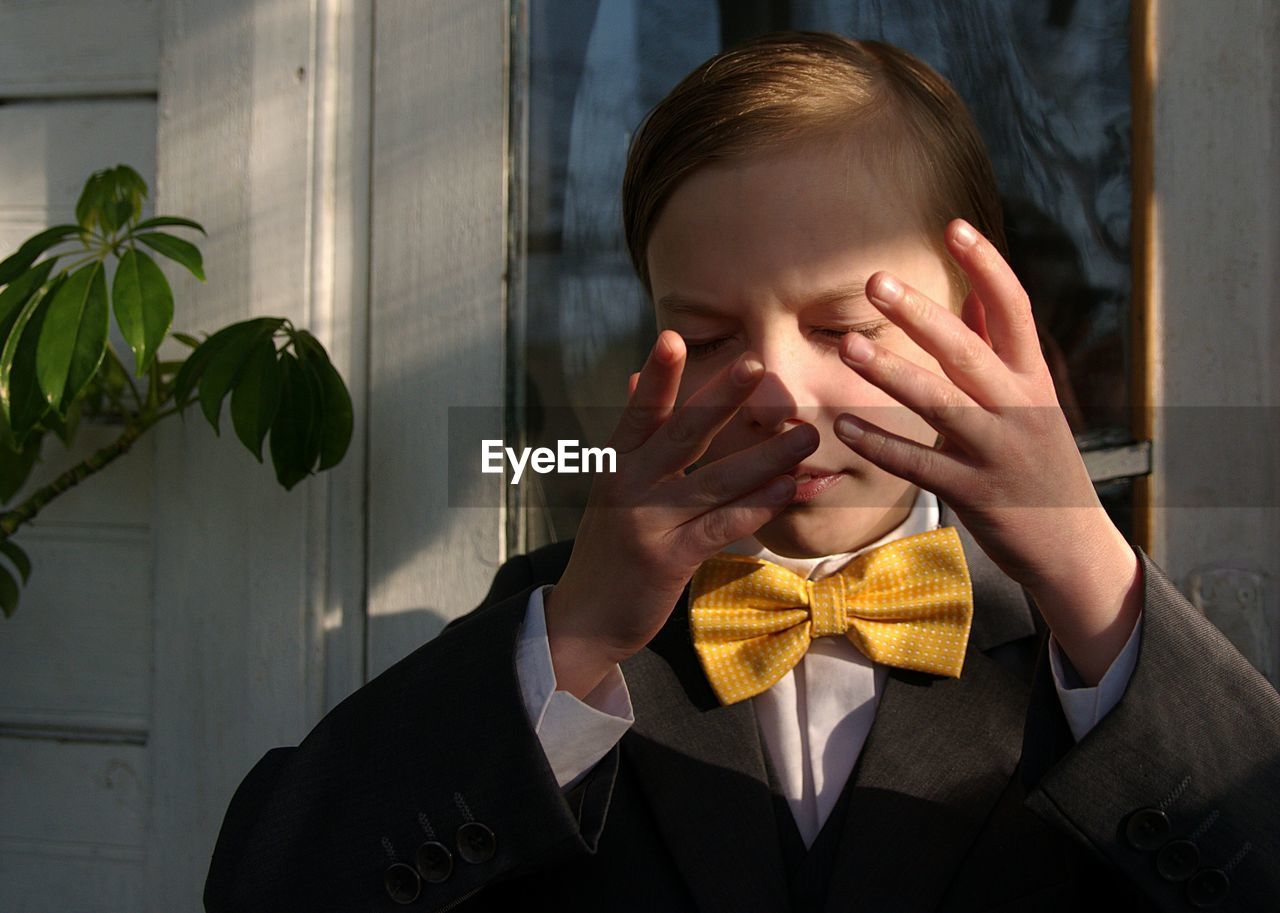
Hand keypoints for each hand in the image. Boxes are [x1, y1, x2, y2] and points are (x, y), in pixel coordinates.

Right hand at [544, 330, 817, 698]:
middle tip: (757, 365)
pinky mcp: (671, 560)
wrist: (585, 619)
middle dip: (720, 399)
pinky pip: (723, 527)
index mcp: (616, 465)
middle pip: (680, 436)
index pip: (638, 412)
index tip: (672, 336)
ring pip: (715, 482)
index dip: (656, 376)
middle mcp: (629, 488)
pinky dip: (759, 506)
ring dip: (765, 457)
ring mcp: (649, 524)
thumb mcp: (611, 489)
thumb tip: (635, 378)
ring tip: (805, 435)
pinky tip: (789, 489)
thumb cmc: (609, 549)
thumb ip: (633, 437)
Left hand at [832, 219, 1140, 684]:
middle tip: (874, 281)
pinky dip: (881, 446)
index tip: (953, 226)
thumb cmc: (1037, 460)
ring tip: (849, 350)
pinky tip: (844, 428)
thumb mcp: (1030, 401)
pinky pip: (920, 466)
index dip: (986, 266)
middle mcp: (1019, 408)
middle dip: (920, 314)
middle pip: (967, 351)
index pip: (1013, 309)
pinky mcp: (975, 494)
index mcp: (1032, 377)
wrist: (1071, 546)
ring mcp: (997, 452)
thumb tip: (973, 294)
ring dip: (891, 375)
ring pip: (940, 406)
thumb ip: (999, 350)